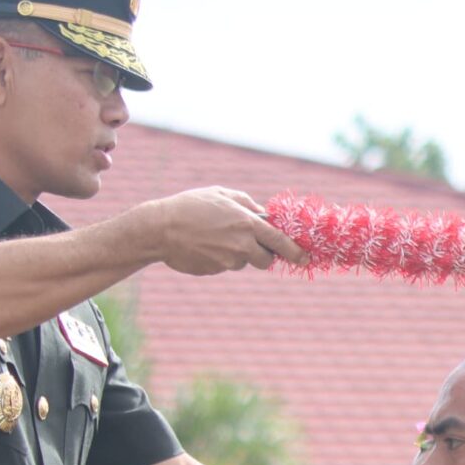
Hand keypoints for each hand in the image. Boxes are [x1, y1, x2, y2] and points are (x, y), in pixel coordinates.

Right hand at [142, 187, 304, 274]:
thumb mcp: (221, 194)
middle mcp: (241, 245)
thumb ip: (246, 204)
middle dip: (262, 254)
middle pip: (266, 260)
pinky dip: (218, 257)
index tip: (305, 257)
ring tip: (213, 237)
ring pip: (243, 262)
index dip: (295, 251)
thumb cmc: (190, 206)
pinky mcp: (215, 270)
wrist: (160, 229)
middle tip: (248, 243)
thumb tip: (263, 213)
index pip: (281, 242)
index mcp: (247, 224)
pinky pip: (224, 265)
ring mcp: (228, 261)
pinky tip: (203, 245)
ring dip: (236, 254)